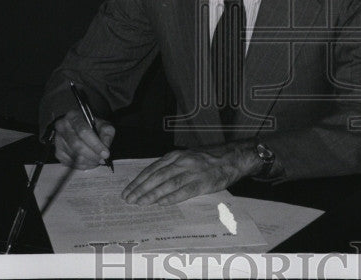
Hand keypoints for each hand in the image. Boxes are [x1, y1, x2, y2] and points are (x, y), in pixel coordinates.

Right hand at [53, 108, 115, 169]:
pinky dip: (82, 166)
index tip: (105, 153)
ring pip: (74, 156)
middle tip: (102, 159)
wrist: (79, 128)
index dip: (95, 144)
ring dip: (88, 161)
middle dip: (92, 155)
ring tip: (97, 160)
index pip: (83, 131)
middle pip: (77, 145)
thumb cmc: (92, 126)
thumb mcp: (103, 125)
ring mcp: (58, 140)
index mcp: (73, 116)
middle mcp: (62, 126)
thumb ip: (107, 133)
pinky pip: (70, 163)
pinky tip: (89, 162)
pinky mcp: (58, 152)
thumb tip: (105, 146)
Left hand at [121, 142, 260, 205]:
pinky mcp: (202, 182)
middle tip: (128, 199)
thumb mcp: (188, 156)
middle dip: (140, 189)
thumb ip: (172, 165)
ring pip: (167, 184)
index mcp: (176, 155)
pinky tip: (161, 204)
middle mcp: (182, 162)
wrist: (233, 157)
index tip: (128, 190)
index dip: (138, 180)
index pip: (152, 169)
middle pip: (156, 177)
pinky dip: (171, 198)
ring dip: (152, 195)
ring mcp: (192, 172)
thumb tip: (153, 179)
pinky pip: (184, 191)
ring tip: (140, 203)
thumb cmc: (209, 158)